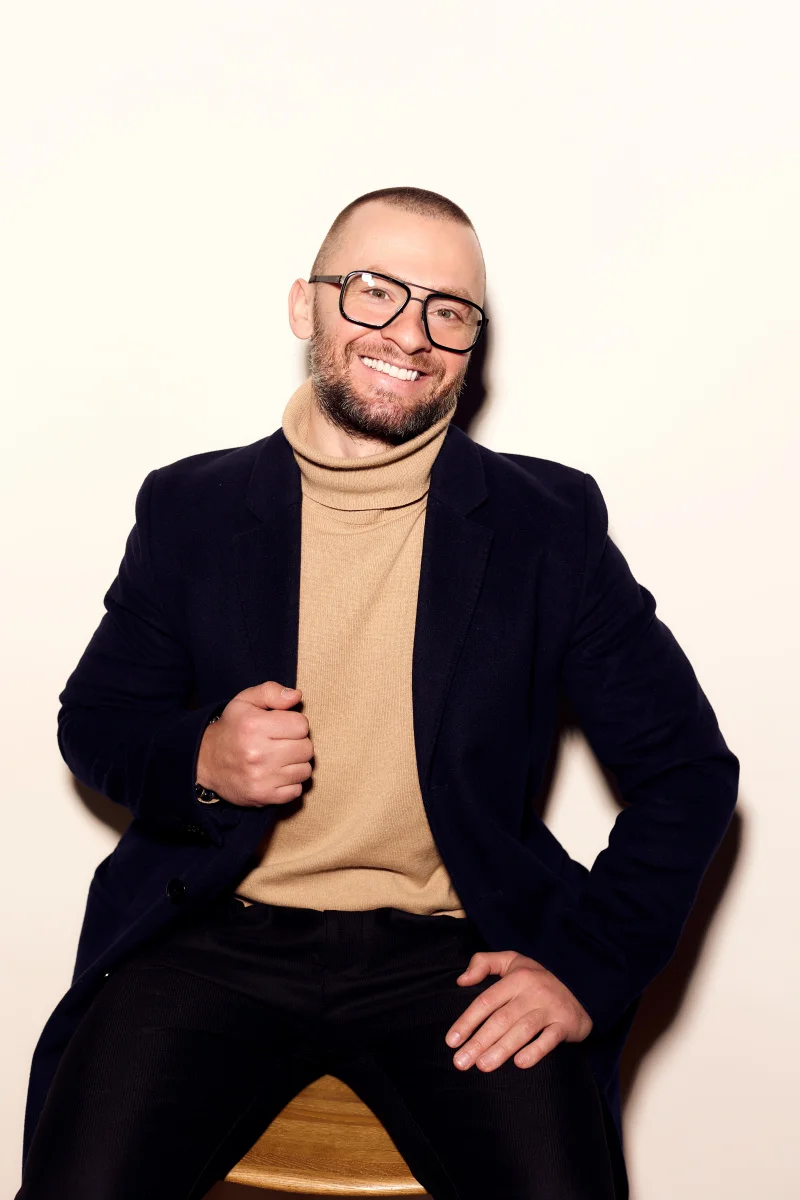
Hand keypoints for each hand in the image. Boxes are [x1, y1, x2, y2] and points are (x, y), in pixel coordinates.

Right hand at [195, 680, 312, 807]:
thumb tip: (296, 696)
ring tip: (280, 759)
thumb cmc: (232, 728)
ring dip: (296, 764)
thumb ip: (271, 692)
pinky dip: (290, 783)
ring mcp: (261, 778)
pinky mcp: (262, 796)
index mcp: (254, 726)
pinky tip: (276, 775)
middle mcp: (257, 753)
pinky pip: (296, 790)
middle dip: (298, 743)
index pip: (301, 725)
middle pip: (307, 748)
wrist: (205, 761)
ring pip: (305, 770)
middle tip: (282, 743)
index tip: (282, 727)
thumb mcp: (245, 701)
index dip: (294, 724)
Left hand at [445, 950, 592, 1071]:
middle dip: (479, 1041)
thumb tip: (461, 980)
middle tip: (460, 1062)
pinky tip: (520, 1064)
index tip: (451, 1041)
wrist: (582, 986)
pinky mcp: (565, 1024)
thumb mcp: (512, 960)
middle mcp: (532, 992)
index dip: (467, 1021)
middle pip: (501, 1019)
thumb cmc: (537, 978)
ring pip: (523, 1030)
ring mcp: (550, 1008)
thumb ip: (483, 963)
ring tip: (482, 1066)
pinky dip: (536, 1051)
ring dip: (501, 1049)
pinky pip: (550, 1039)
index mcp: (516, 977)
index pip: (486, 1000)